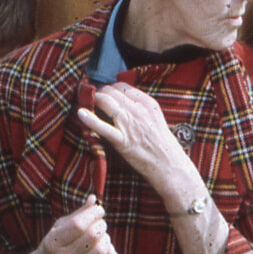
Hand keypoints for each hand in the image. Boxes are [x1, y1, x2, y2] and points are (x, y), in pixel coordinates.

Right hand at [28, 197, 119, 253]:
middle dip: (101, 224)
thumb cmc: (54, 245)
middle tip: (99, 222)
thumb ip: (77, 214)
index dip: (92, 213)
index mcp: (54, 242)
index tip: (98, 209)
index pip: (78, 224)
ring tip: (100, 236)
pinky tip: (106, 249)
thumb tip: (94, 199)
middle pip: (92, 235)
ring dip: (105, 238)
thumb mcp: (59, 227)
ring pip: (101, 249)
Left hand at [78, 82, 203, 207]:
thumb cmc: (163, 145)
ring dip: (94, 100)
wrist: (171, 167)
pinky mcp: (123, 141)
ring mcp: (130, 125)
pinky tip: (81, 113)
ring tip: (87, 103)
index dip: (110, 89)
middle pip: (112, 92)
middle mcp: (138, 110)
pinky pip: (104, 127)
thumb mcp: (155, 119)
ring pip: (106, 102)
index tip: (105, 93)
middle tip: (94, 99)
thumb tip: (121, 101)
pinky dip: (91, 119)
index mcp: (148, 103)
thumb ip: (140, 108)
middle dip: (100, 93)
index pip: (122, 86)